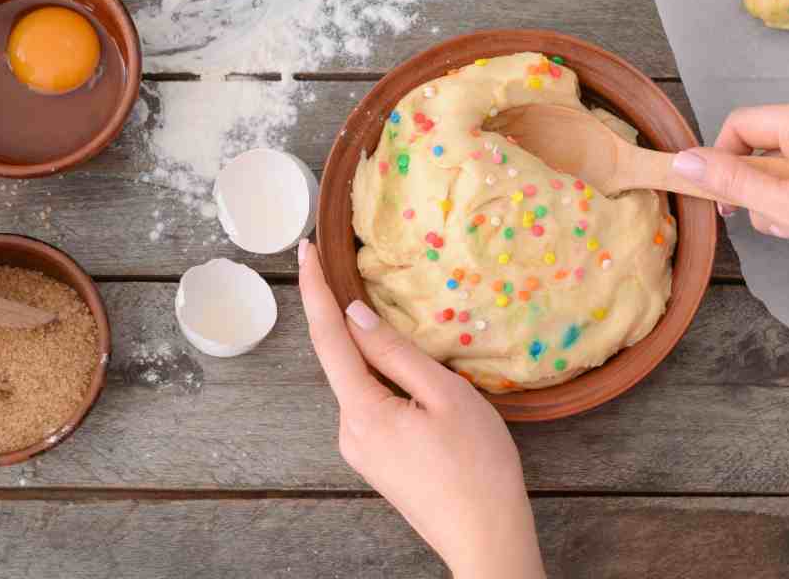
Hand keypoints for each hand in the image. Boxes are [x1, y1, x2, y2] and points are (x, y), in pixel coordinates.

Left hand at [298, 240, 545, 578]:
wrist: (486, 539)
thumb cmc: (477, 467)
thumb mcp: (445, 396)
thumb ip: (397, 353)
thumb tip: (355, 316)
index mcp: (361, 411)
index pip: (328, 337)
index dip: (314, 289)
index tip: (303, 249)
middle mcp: (349, 430)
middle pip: (343, 360)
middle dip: (345, 318)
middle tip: (344, 269)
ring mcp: (361, 449)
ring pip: (361, 383)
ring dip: (373, 353)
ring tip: (397, 330)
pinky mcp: (377, 460)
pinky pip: (373, 405)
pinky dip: (383, 379)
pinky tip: (412, 380)